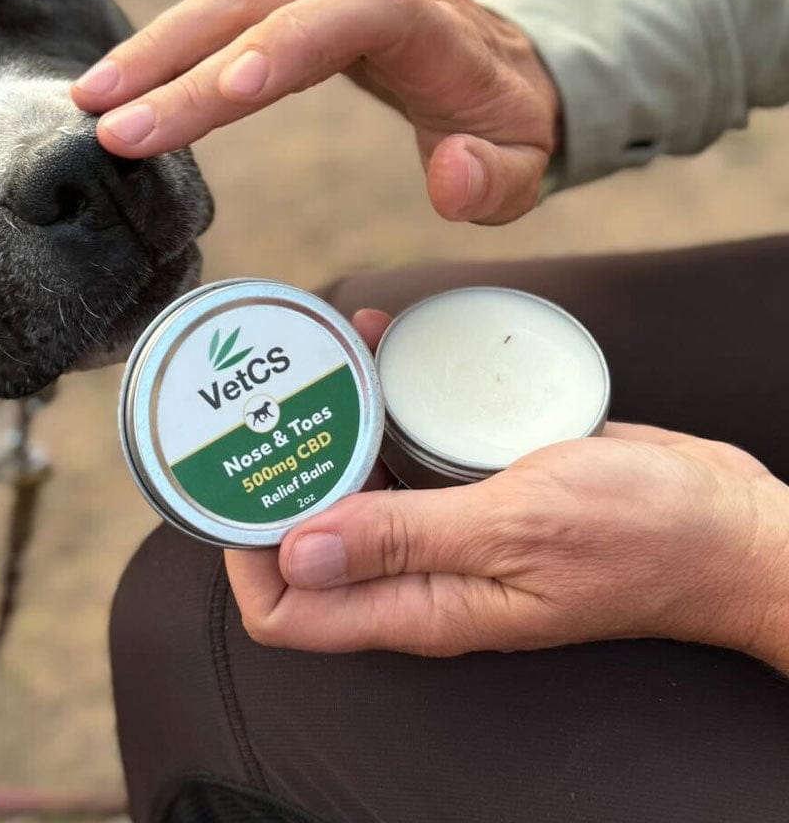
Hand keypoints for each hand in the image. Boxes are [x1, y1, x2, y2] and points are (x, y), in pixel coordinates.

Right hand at [72, 0, 559, 223]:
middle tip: (109, 116)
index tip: (227, 91)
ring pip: (228, 3)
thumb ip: (495, 178)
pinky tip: (130, 82)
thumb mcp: (524, 165)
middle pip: (259, 5)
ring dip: (157, 48)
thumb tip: (452, 176)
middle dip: (181, 60)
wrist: (506, 75)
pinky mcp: (299, 7)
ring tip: (94, 98)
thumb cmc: (510, 126)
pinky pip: (228, 17)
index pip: (351, 15)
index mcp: (424, 21)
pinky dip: (175, 47)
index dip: (288, 45)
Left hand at [225, 310, 788, 668]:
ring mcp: (446, 532)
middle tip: (265, 407)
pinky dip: (384, 404)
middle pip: (308, 547)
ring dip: (328, 430)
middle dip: (278, 481)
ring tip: (315, 359)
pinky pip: (407, 451)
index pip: (289, 613)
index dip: (246, 559)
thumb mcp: (517, 528)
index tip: (236, 487)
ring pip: (355, 490)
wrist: (721, 520)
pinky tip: (379, 345)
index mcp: (423, 605)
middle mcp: (422, 575)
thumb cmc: (640, 533)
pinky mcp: (472, 491)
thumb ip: (405, 541)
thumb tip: (293, 553)